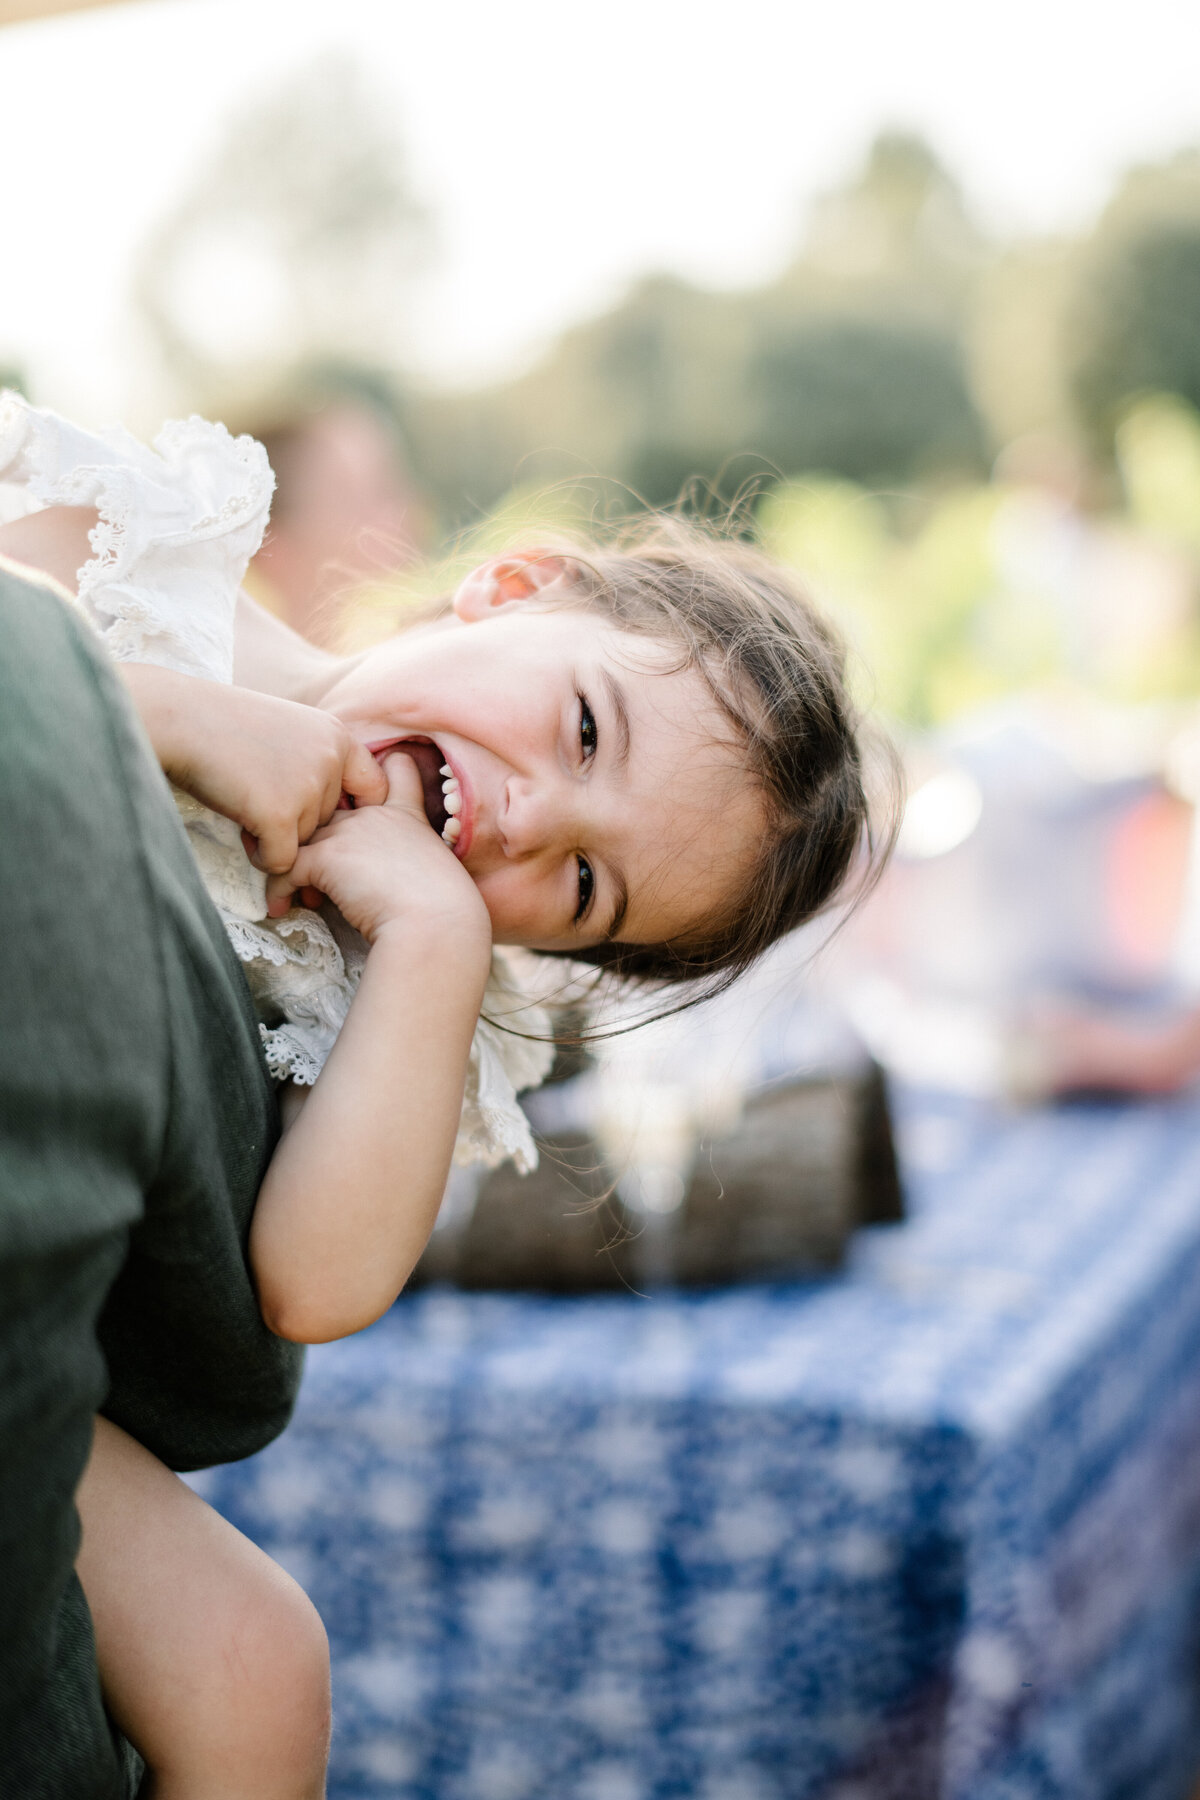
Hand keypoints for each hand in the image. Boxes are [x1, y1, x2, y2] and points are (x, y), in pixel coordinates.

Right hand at [121, 665, 387, 872]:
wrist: (176, 719)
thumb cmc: (222, 727)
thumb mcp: (287, 731)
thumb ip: (318, 762)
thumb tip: (342, 818)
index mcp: (337, 736)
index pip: (374, 790)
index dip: (352, 812)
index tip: (329, 821)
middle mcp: (330, 760)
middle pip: (330, 823)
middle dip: (296, 824)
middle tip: (259, 801)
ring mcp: (307, 787)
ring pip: (304, 843)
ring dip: (274, 837)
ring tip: (242, 804)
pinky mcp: (279, 815)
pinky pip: (283, 861)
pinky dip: (261, 857)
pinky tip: (240, 829)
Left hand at [264, 751, 492, 947]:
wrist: (437, 926)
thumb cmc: (446, 913)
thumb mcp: (437, 872)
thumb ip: (410, 863)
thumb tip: (390, 883)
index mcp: (408, 815)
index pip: (394, 769)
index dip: (373, 778)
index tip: (353, 800)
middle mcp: (375, 814)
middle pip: (330, 808)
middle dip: (314, 834)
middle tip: (308, 871)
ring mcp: (350, 831)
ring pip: (300, 836)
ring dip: (289, 861)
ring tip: (288, 892)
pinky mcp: (327, 857)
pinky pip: (284, 868)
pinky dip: (277, 889)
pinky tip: (279, 907)